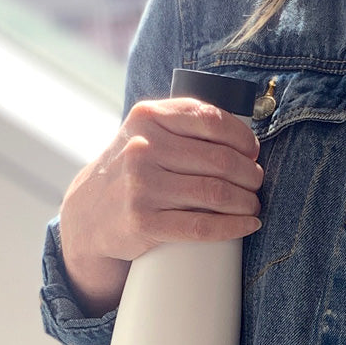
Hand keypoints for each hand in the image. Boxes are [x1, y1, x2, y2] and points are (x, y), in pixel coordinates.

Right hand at [59, 97, 263, 315]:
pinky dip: (234, 227)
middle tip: (256, 182)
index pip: (210, 120)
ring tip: (253, 204)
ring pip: (216, 193)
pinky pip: (202, 226)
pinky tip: (248, 225)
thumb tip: (245, 140)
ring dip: (247, 201)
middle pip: (220, 160)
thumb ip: (181, 123)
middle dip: (250, 173)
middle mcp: (142, 148)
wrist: (89, 213)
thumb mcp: (144, 133)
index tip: (252, 151)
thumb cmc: (131, 169)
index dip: (242, 138)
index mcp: (147, 117)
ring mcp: (141, 186)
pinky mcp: (143, 222)